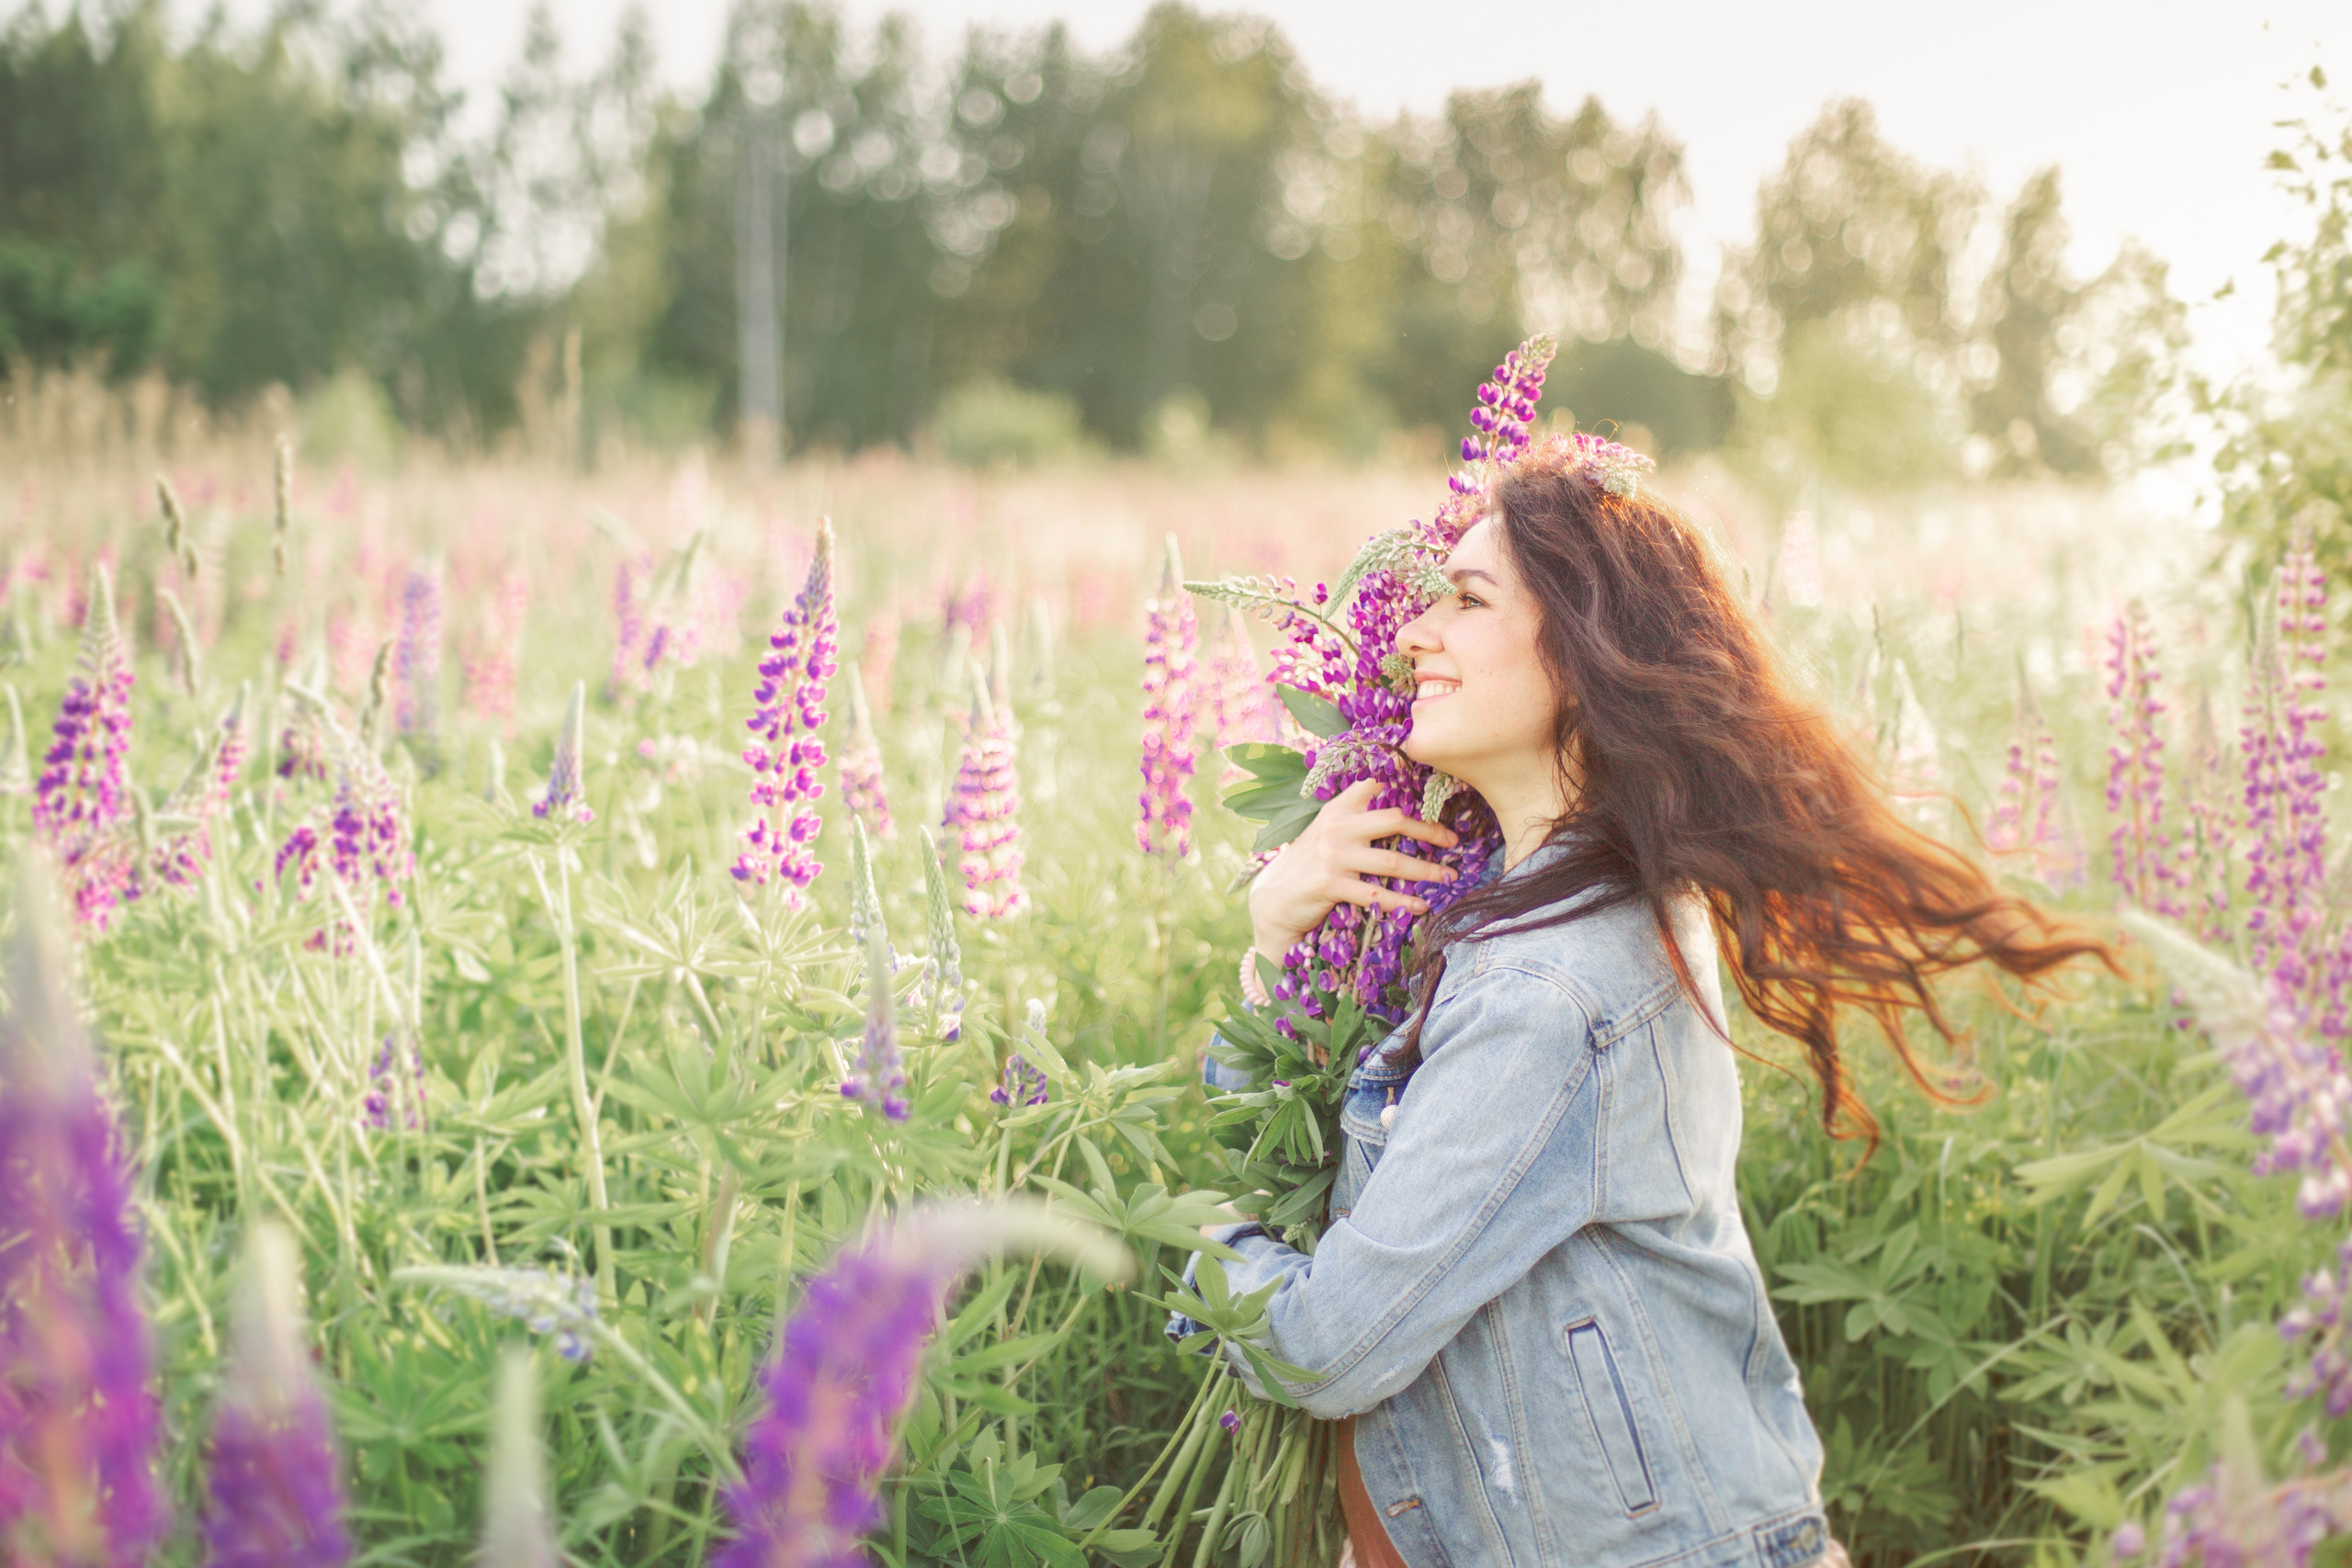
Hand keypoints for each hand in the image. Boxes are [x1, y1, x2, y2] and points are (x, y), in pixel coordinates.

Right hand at [1247, 779, 1459, 962]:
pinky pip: (1376, 894)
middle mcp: (1336, 826)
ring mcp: (1333, 855)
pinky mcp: (1330, 884)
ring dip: (1425, 871)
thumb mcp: (1328, 833)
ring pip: (1392, 862)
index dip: (1404, 777)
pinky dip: (1402, 902)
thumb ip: (1356, 819)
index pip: (1374, 783)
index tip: (1435, 780)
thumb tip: (1402, 813)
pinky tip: (1421, 906)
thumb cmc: (1309, 866)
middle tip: (1453, 841)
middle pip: (1394, 820)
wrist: (1274, 900)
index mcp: (1338, 808)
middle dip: (1429, 830)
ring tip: (1448, 877)